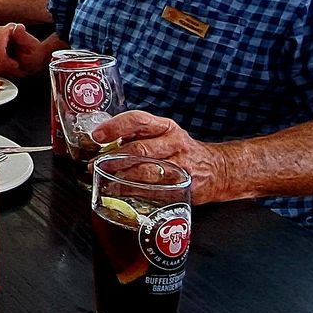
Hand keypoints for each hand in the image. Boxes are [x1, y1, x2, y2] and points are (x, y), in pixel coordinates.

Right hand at [0, 23, 52, 76]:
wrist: (31, 61)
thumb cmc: (33, 54)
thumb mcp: (34, 47)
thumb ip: (24, 37)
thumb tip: (18, 28)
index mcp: (8, 29)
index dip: (3, 55)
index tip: (14, 65)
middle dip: (2, 64)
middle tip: (14, 69)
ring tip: (11, 69)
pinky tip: (3, 70)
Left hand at [94, 111, 229, 202]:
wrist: (217, 170)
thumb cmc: (180, 152)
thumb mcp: (162, 136)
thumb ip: (137, 136)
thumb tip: (100, 141)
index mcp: (165, 127)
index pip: (138, 120)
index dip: (115, 127)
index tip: (97, 136)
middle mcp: (174, 143)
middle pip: (139, 149)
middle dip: (112, 158)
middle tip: (94, 165)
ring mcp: (180, 165)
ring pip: (146, 171)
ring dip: (121, 177)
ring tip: (105, 179)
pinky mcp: (183, 186)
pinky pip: (154, 190)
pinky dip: (134, 192)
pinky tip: (121, 192)